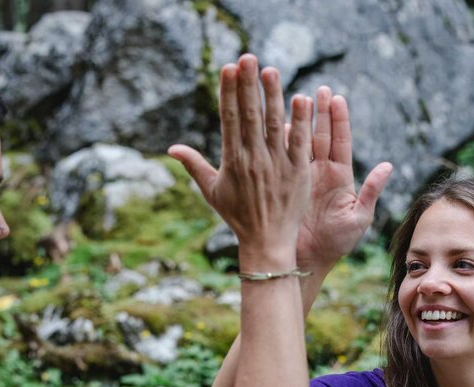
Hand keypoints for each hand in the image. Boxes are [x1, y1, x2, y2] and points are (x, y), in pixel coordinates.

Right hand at [169, 55, 311, 264]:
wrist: (267, 242)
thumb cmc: (238, 217)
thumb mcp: (212, 191)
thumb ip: (194, 166)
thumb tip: (171, 148)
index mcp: (232, 160)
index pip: (229, 118)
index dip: (229, 92)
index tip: (228, 69)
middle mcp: (253, 158)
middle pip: (250, 114)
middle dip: (248, 85)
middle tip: (248, 57)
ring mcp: (277, 164)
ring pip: (274, 123)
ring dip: (272, 95)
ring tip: (270, 70)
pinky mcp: (297, 171)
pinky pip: (299, 142)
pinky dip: (300, 121)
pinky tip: (301, 98)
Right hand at [295, 86, 392, 271]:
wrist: (307, 261)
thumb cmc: (336, 244)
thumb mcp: (358, 218)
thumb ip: (371, 191)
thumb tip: (388, 166)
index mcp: (340, 177)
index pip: (340, 141)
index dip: (339, 120)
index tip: (337, 98)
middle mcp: (321, 172)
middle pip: (321, 135)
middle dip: (320, 111)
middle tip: (320, 89)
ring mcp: (302, 176)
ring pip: (301, 142)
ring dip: (300, 121)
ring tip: (297, 98)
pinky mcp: (286, 184)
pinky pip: (283, 158)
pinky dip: (281, 141)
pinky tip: (278, 124)